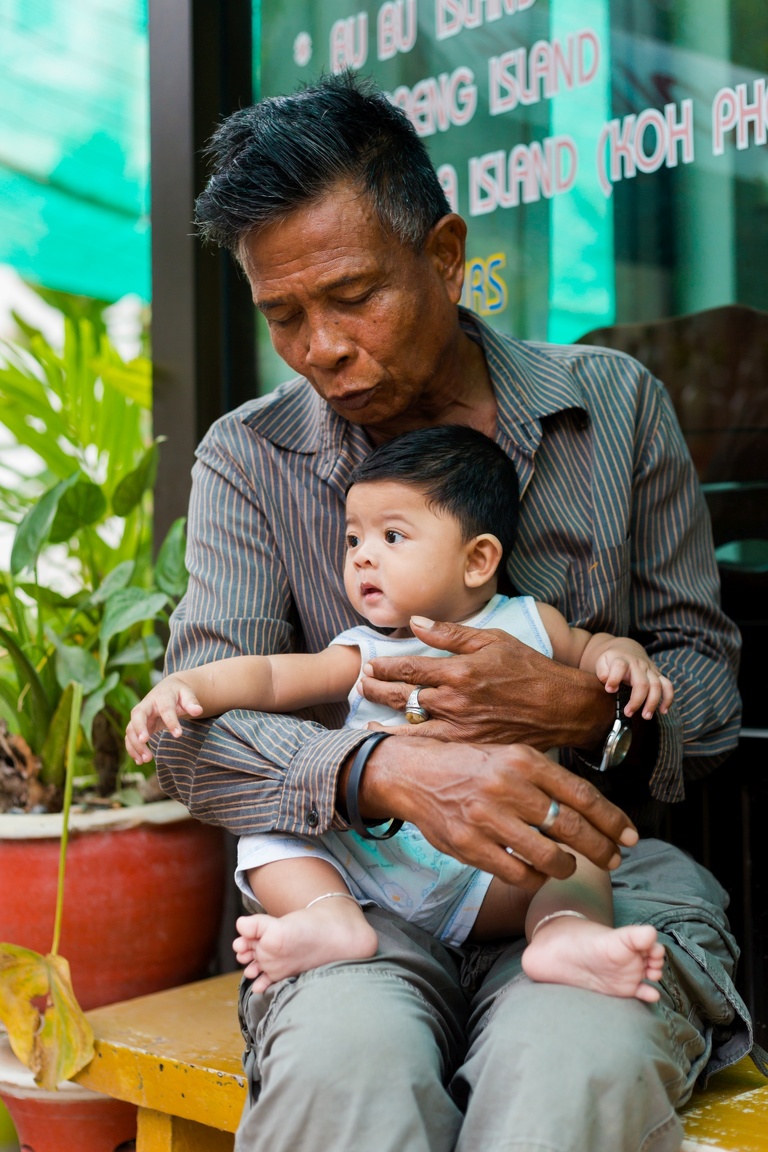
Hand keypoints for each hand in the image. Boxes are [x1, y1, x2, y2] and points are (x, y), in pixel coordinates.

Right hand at [125, 676, 203, 763]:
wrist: (168, 689)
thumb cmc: (178, 693)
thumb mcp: (187, 694)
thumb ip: (192, 702)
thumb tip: (198, 711)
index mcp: (162, 697)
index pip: (165, 709)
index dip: (171, 721)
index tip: (178, 734)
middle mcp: (147, 706)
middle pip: (137, 715)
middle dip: (139, 728)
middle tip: (145, 741)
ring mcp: (140, 717)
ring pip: (131, 729)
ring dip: (135, 744)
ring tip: (146, 759)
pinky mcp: (137, 726)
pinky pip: (130, 737)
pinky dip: (132, 749)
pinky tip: (140, 761)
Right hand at [352, 736, 637, 890]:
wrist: (415, 773)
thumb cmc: (471, 766)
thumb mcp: (509, 756)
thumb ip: (546, 778)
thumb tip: (591, 808)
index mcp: (524, 760)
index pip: (582, 794)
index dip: (612, 820)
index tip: (630, 836)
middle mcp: (508, 786)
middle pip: (572, 827)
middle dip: (602, 848)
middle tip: (615, 859)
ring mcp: (488, 818)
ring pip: (549, 855)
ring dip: (568, 867)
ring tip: (572, 867)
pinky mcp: (470, 845)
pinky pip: (518, 872)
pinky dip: (535, 877)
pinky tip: (538, 873)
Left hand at [359, 616, 613, 750]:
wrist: (561, 708)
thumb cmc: (529, 669)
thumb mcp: (493, 640)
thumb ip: (451, 634)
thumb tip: (415, 622)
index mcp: (459, 671)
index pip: (409, 669)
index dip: (384, 667)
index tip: (369, 665)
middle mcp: (456, 702)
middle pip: (402, 697)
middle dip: (375, 690)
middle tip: (360, 686)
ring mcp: (461, 729)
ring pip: (410, 727)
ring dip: (383, 721)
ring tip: (366, 718)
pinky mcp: (469, 749)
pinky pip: (430, 748)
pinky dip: (408, 746)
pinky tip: (394, 744)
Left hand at [594, 650, 673, 718]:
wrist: (626, 649)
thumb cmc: (613, 659)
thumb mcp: (602, 662)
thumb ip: (602, 673)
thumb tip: (609, 687)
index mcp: (622, 660)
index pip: (620, 666)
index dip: (614, 678)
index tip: (609, 690)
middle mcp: (638, 665)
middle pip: (642, 683)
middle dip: (637, 701)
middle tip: (628, 713)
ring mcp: (650, 670)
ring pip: (656, 686)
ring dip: (653, 703)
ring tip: (646, 716)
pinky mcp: (658, 675)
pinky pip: (667, 686)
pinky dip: (668, 699)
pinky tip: (663, 710)